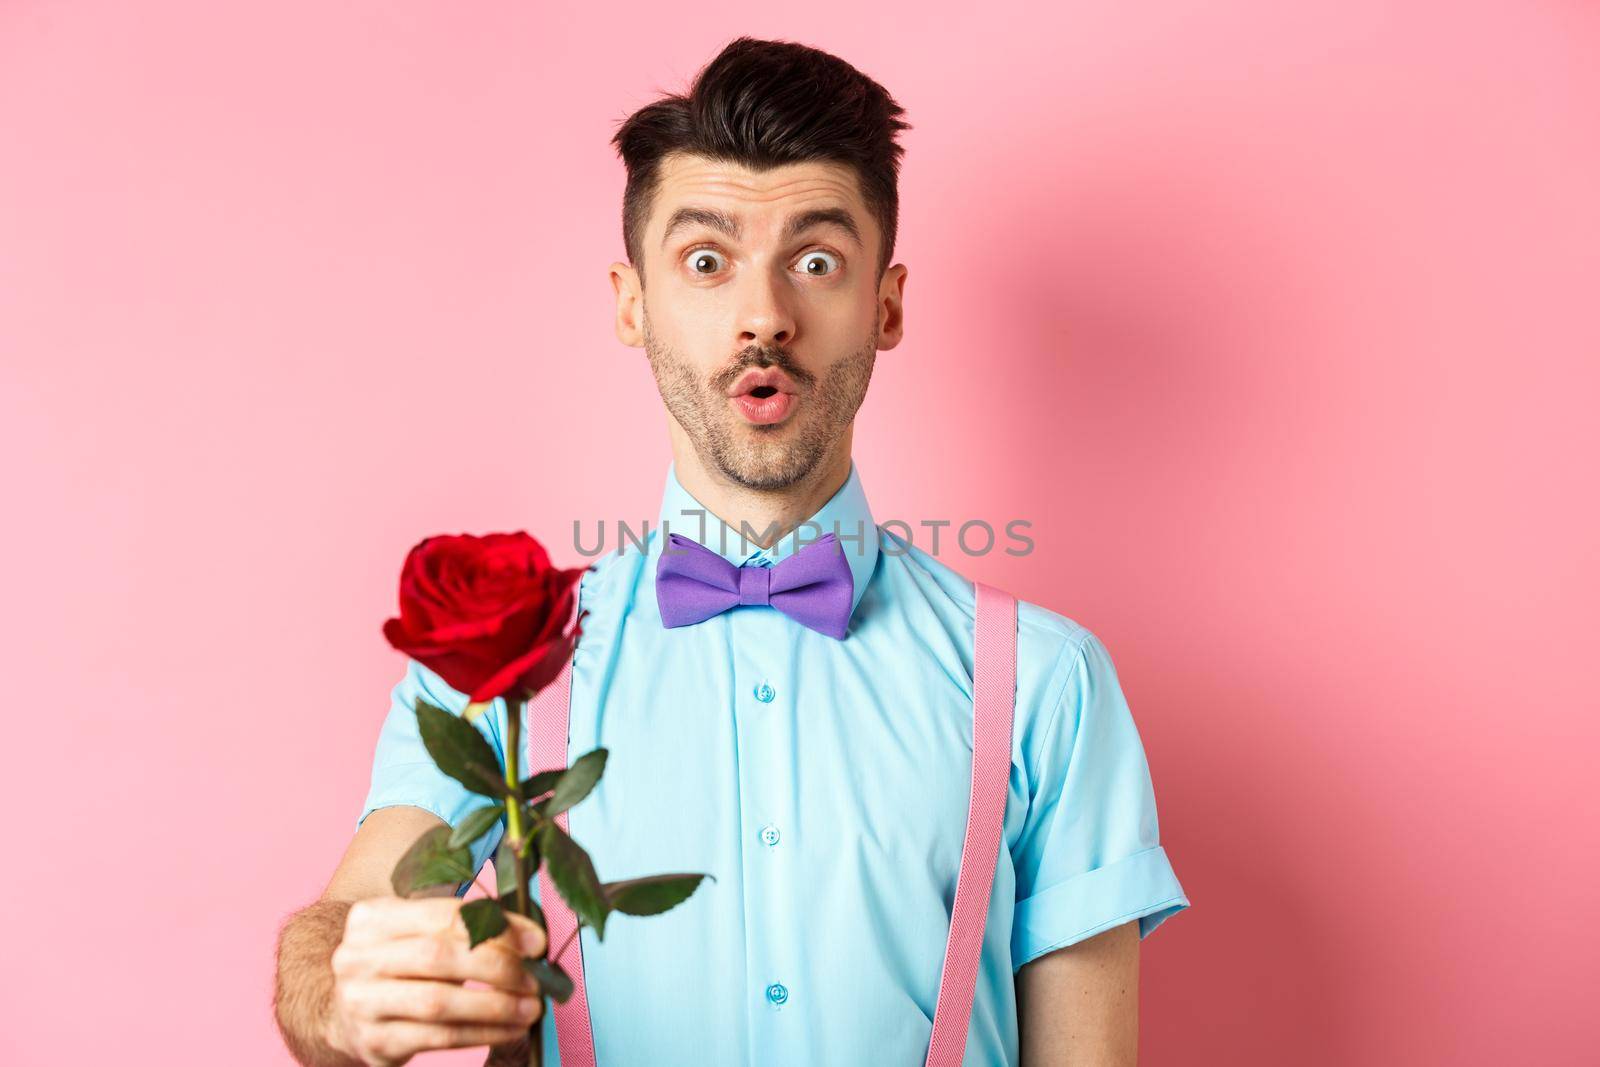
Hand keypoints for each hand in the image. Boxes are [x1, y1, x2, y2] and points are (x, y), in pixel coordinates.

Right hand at [326, 896, 545, 1066]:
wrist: (343, 1012)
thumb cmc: (398, 964)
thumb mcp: (417, 933)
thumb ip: (464, 927)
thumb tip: (530, 939)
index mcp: (372, 917)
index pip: (444, 915)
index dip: (496, 927)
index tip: (536, 942)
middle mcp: (357, 957)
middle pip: (438, 956)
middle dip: (497, 966)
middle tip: (536, 978)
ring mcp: (360, 1002)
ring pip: (438, 1002)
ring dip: (495, 1005)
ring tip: (531, 1007)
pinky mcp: (374, 1042)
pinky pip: (438, 1038)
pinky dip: (481, 1033)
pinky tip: (510, 1029)